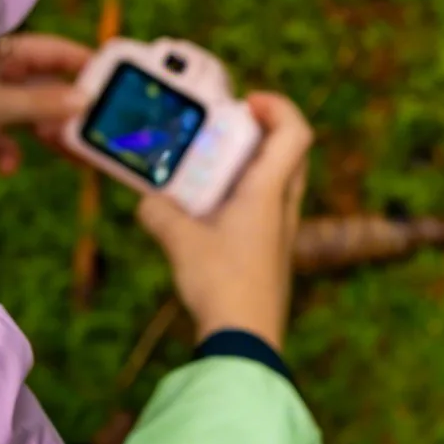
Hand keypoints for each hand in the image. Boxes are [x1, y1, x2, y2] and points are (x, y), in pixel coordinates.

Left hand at [0, 33, 93, 181]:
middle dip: (68, 108)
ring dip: (45, 132)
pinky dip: (7, 151)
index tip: (113, 81)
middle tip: (99, 130)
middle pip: (44, 84)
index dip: (82, 63)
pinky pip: (1, 137)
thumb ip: (43, 102)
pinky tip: (6, 166)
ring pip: (27, 113)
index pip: (52, 50)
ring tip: (69, 153)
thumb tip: (85, 100)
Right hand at [135, 92, 312, 351]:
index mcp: (268, 194)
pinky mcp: (269, 255)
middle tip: (227, 130)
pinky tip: (207, 214)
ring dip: (249, 167)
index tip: (247, 103)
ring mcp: (279, 234)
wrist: (244, 341)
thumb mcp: (179, 243)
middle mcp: (282, 209)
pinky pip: (263, 210)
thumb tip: (147, 202)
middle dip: (262, 133)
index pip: (296, 133)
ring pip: (277, 183)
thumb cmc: (221, 286)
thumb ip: (160, 214)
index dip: (278, 107)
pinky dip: (241, 198)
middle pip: (290, 154)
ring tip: (207, 172)